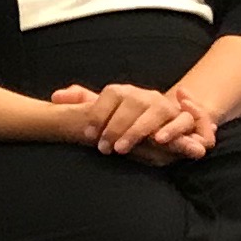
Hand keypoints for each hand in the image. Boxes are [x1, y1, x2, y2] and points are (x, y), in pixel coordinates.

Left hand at [51, 80, 211, 157]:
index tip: (89, 134)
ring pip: (154, 112)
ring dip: (138, 130)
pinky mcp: (183, 118)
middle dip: (116, 127)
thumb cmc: (124, 120)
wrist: (160, 121)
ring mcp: (164, 105)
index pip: (111, 94)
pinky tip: (159, 140)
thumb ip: (82, 103)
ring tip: (122, 148)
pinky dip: (173, 129)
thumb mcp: (104, 112)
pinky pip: (184, 120)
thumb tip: (55, 97)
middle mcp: (145, 95)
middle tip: (103, 148)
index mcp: (124, 92)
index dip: (99, 113)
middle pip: (132, 104)